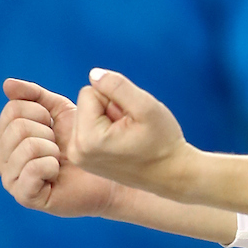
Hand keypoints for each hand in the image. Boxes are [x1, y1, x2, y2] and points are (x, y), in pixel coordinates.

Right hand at [0, 79, 120, 216]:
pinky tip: (58, 171)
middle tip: (59, 144)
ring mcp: (11, 179)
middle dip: (47, 131)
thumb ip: (34, 95)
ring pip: (25, 147)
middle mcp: (3, 158)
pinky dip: (51, 165)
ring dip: (51, 148)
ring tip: (60, 158)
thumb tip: (7, 84)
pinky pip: (32, 170)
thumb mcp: (61, 111)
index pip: (12, 110)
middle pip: (16, 128)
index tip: (54, 124)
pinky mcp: (25, 196)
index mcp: (8, 137)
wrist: (107, 169)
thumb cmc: (83, 140)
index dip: (41, 112)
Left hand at [69, 69, 194, 198]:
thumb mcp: (146, 106)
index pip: (89, 92)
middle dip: (109, 108)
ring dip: (109, 118)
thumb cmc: (163, 141)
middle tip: (131, 128)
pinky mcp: (84, 158)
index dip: (115, 98)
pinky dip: (106, 129)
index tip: (131, 119)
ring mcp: (78, 157)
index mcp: (87, 138)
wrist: (171, 173)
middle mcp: (76, 150)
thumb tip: (94, 74)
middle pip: (86, 103)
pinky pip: (89, 127)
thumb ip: (118, 86)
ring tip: (128, 135)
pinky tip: (123, 142)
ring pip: (88, 114)